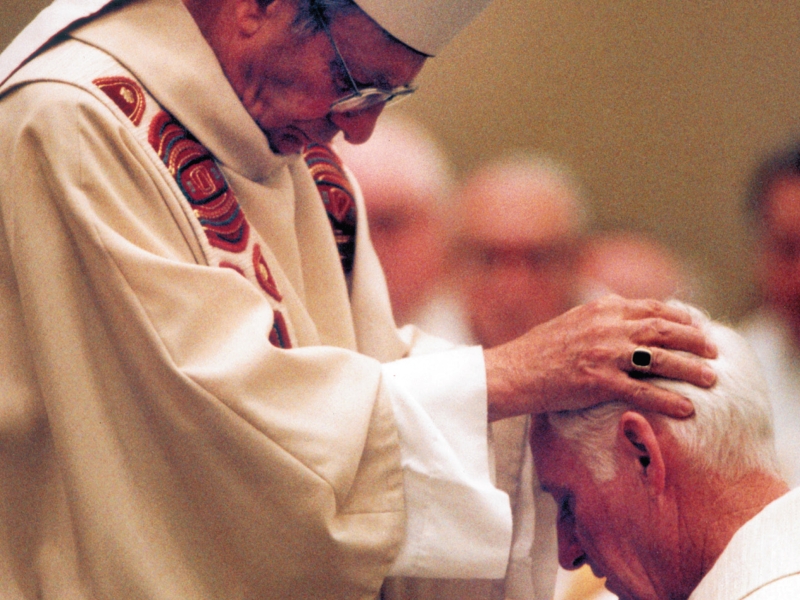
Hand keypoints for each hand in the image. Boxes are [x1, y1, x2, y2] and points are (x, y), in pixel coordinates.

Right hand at [483, 295, 716, 420]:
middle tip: (714, 353)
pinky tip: (686, 408)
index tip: (700, 327)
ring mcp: (604, 353)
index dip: (682, 318)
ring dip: (690, 370)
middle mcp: (607, 326)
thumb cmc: (539, 350)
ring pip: (660, 359)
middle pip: (664, 330)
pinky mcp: (598, 381)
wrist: (512, 371)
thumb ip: (603, 318)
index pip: (653, 307)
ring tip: (711, 380)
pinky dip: (668, 400)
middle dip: (695, 341)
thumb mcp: (573, 321)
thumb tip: (632, 321)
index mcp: (602, 307)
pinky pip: (643, 390)